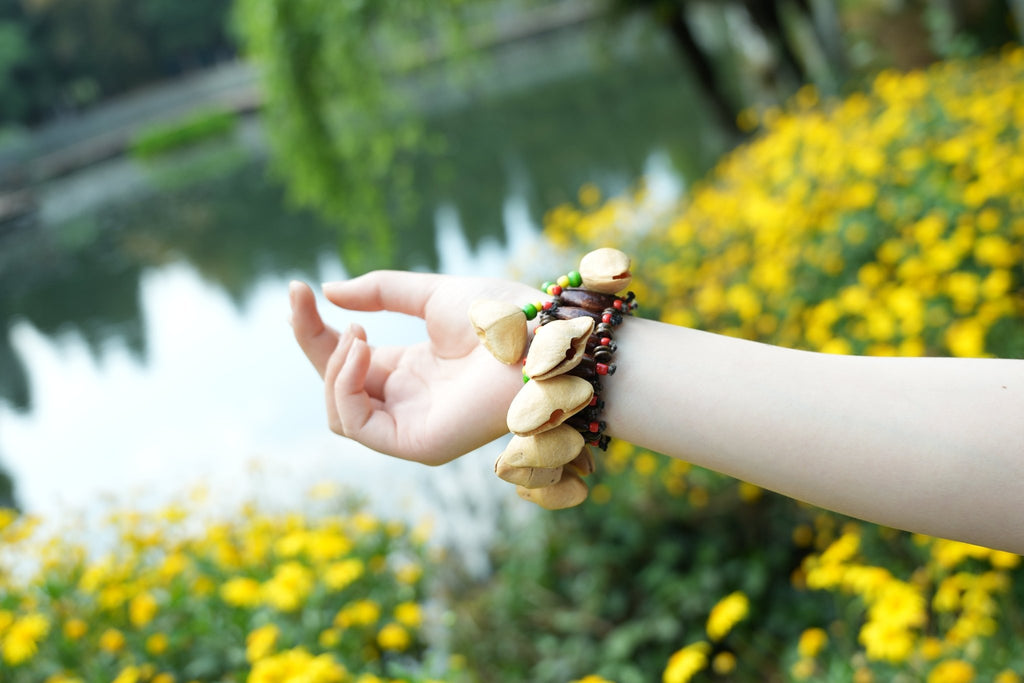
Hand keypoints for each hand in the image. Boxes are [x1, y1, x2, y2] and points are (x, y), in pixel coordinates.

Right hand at [289, 271, 539, 464]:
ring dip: (332, 365)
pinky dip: (345, 386)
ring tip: (355, 331)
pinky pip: (356, 424)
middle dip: (312, 341)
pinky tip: (359, 349)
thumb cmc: (502, 317)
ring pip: (338, 410)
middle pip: (333, 385)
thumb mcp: (431, 295)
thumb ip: (380, 292)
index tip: (297, 289)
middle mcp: (406, 402)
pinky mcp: (416, 444)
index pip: (344, 358)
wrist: (540, 338)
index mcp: (408, 371)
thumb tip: (327, 291)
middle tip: (301, 300)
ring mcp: (410, 427)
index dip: (314, 328)